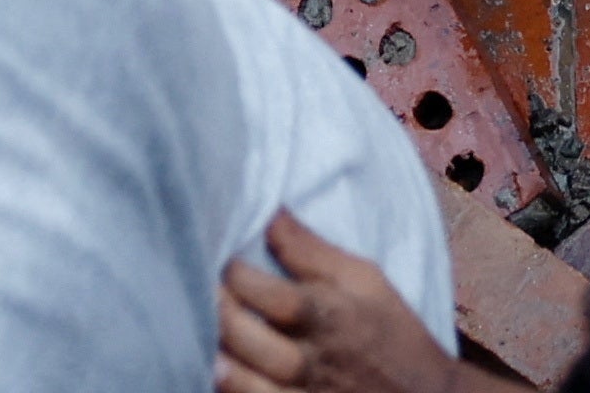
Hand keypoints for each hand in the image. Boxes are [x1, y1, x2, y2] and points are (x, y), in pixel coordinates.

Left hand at [216, 211, 462, 392]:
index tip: (222, 260)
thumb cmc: (391, 332)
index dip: (235, 276)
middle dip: (216, 313)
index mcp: (328, 316)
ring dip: (217, 358)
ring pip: (241, 383)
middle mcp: (310, 361)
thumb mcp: (364, 279)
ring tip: (199, 335)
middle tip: (199, 292)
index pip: (269, 295)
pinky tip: (221, 372)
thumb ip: (312, 250)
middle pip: (246, 340)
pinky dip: (233, 390)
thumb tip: (271, 214)